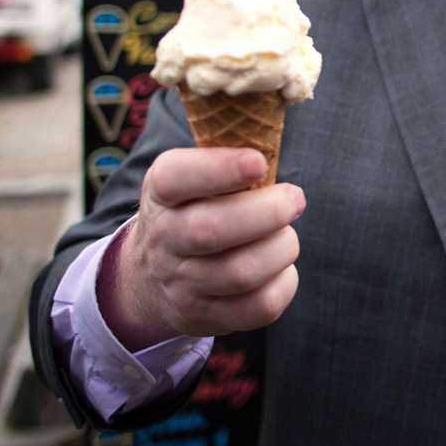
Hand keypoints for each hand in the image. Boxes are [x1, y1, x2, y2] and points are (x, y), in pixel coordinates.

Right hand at [100, 147, 305, 348]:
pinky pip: (257, 308)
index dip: (219, 169)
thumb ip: (227, 156)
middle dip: (267, 212)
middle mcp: (163, 238)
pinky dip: (284, 284)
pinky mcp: (203, 317)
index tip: (258, 162)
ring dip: (281, 248)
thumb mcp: (193, 176)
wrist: (151, 275)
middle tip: (295, 199)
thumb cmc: (195, 208)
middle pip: (213, 230)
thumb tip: (274, 129)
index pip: (175, 178)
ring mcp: (181, 283)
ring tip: (286, 236)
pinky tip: (281, 267)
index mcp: (161, 192)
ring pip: (241, 272)